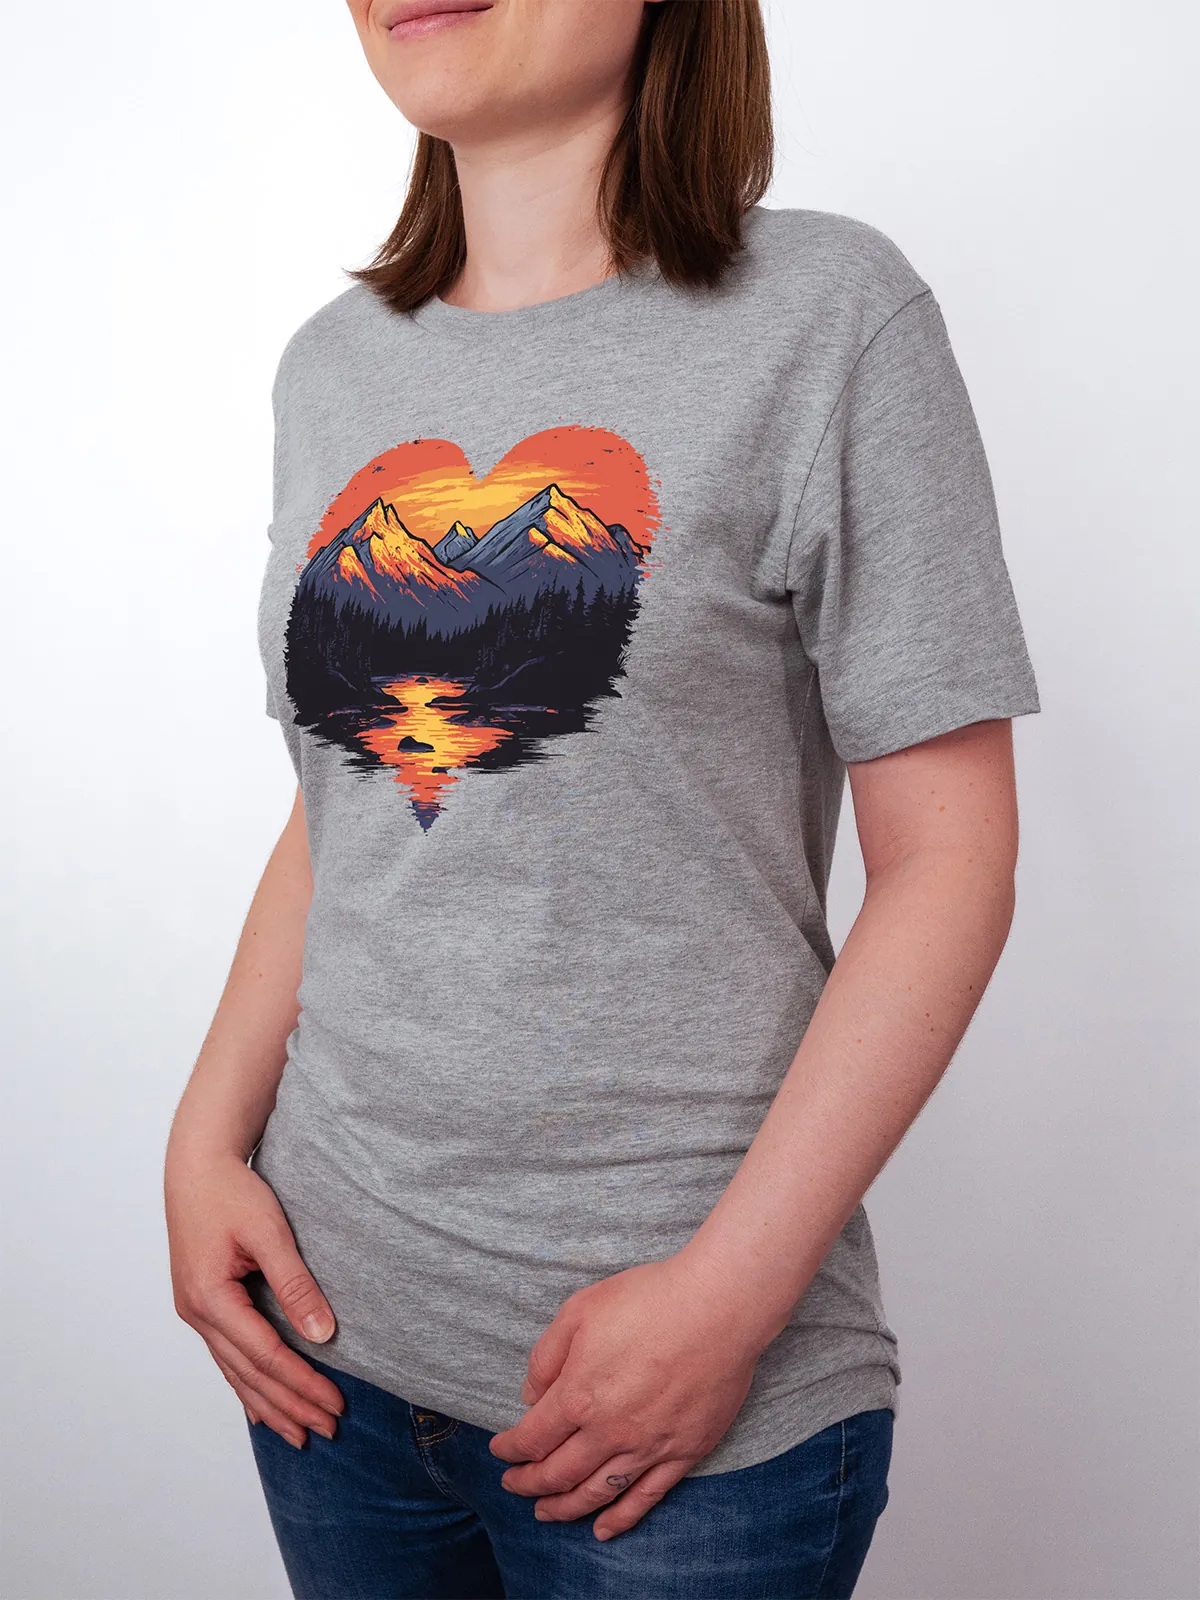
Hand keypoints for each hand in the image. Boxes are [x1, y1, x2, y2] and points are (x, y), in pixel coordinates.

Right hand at [166, 1152, 343, 1446]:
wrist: (196, 1165)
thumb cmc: (232, 1191)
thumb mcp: (269, 1232)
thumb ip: (295, 1283)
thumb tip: (323, 1334)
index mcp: (211, 1298)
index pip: (265, 1355)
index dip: (302, 1384)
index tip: (335, 1405)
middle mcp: (197, 1314)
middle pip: (249, 1374)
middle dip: (289, 1406)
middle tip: (327, 1433)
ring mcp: (195, 1312)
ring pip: (235, 1372)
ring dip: (268, 1404)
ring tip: (299, 1434)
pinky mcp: (202, 1304)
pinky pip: (226, 1357)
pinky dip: (246, 1384)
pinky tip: (259, 1408)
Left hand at [489, 1252, 771, 1539]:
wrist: (718, 1306)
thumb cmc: (649, 1299)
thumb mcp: (580, 1309)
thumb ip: (547, 1356)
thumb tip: (531, 1395)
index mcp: (579, 1395)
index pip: (532, 1437)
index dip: (509, 1449)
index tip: (499, 1449)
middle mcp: (609, 1431)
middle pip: (558, 1473)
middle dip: (528, 1483)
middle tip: (513, 1485)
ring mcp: (648, 1446)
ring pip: (596, 1494)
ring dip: (564, 1508)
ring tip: (545, 1512)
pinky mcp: (683, 1452)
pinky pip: (645, 1498)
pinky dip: (620, 1518)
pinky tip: (602, 1529)